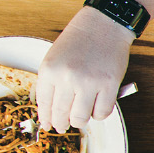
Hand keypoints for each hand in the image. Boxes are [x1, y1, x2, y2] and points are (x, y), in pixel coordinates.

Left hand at [37, 8, 133, 132]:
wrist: (102, 25)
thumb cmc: (78, 41)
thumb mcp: (54, 58)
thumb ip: (52, 82)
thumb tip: (53, 110)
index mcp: (49, 70)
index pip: (44, 103)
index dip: (46, 118)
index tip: (48, 125)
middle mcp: (67, 77)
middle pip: (61, 114)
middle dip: (61, 124)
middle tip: (63, 127)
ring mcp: (89, 82)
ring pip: (81, 117)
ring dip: (81, 120)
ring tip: (82, 117)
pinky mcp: (109, 85)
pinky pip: (102, 112)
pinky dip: (99, 114)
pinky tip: (97, 108)